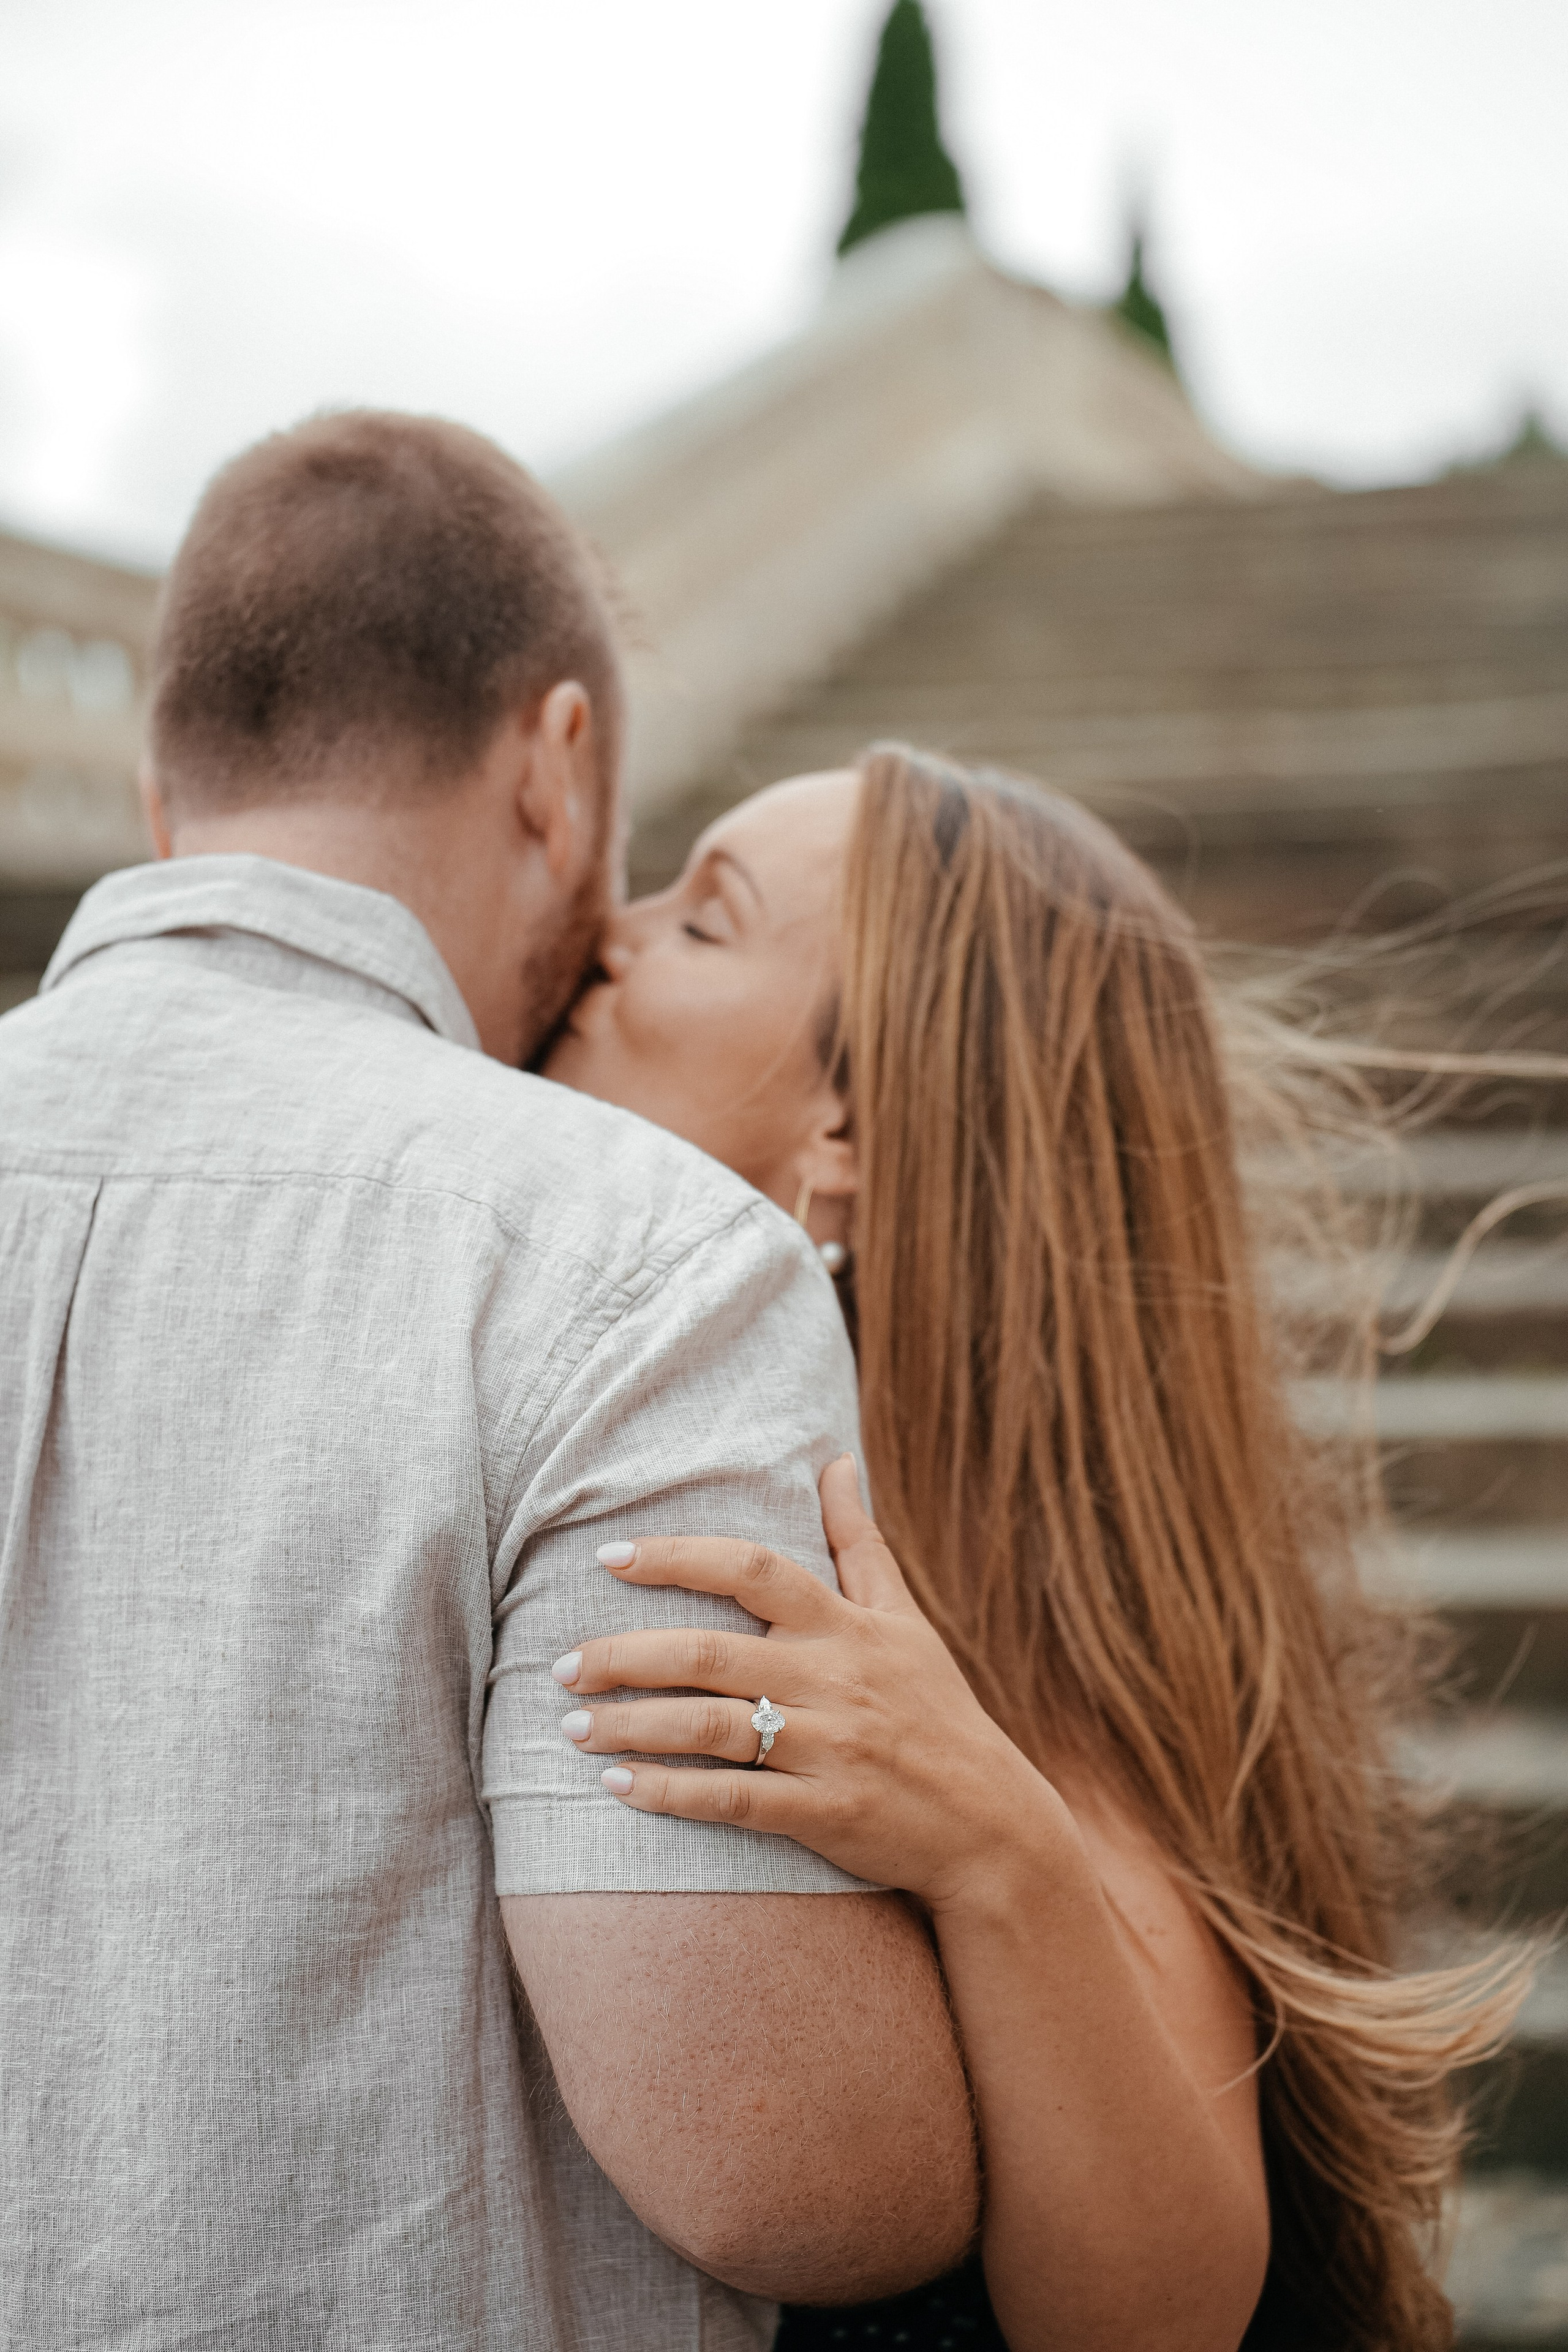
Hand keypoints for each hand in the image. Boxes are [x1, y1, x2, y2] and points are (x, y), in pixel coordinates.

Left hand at [553, 1456, 1066, 1908]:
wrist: (990, 1823)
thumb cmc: (935, 1711)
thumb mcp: (904, 1618)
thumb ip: (859, 1542)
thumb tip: (837, 1458)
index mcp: (845, 1626)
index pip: (753, 1568)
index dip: (678, 1557)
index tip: (610, 1556)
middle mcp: (832, 1680)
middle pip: (710, 1653)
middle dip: (624, 1657)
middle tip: (560, 1665)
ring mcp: (828, 1749)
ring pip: (711, 1729)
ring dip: (632, 1728)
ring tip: (572, 1730)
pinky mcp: (824, 1813)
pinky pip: (733, 1802)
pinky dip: (670, 1795)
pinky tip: (619, 1790)